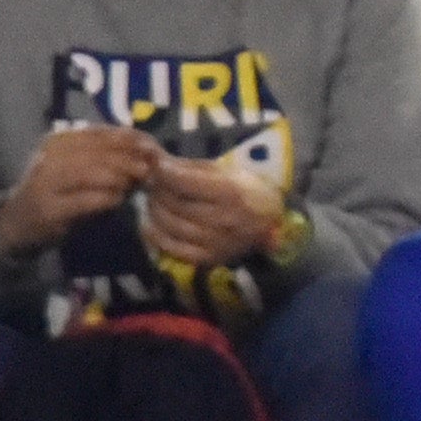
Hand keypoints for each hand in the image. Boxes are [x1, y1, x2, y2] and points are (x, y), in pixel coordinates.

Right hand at [0, 125, 164, 258]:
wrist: (16, 222)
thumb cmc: (55, 192)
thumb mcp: (76, 167)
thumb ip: (104, 156)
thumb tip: (145, 147)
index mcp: (57, 141)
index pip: (98, 133)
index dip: (128, 137)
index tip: (151, 145)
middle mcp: (49, 157)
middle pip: (96, 151)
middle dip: (127, 157)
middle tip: (149, 165)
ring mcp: (46, 183)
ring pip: (89, 172)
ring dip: (119, 176)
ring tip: (138, 181)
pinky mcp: (49, 210)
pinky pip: (83, 200)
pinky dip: (105, 198)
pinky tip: (118, 200)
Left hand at [141, 154, 281, 271]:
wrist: (268, 224)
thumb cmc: (247, 191)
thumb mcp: (225, 171)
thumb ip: (191, 167)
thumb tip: (158, 161)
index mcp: (230, 192)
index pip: (184, 181)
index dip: (164, 172)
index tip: (157, 166)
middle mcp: (222, 219)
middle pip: (174, 203)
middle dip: (157, 190)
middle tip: (153, 183)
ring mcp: (215, 242)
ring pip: (170, 224)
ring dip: (154, 210)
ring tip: (153, 200)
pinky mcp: (208, 258)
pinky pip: (172, 248)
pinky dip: (155, 235)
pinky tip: (151, 223)